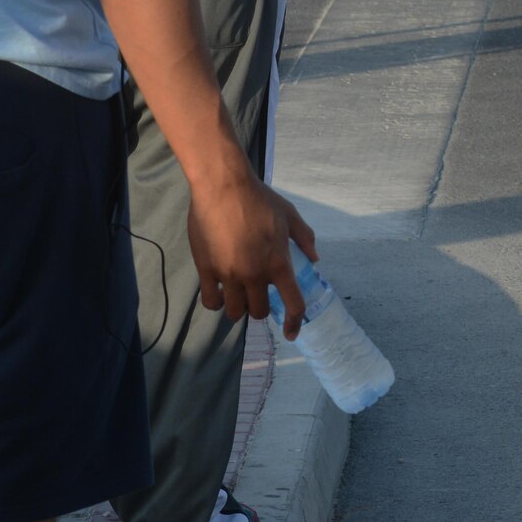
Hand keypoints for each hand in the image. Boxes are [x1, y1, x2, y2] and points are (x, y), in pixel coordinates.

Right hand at [187, 174, 319, 338]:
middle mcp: (255, 274)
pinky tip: (220, 293)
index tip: (291, 333)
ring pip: (235, 312)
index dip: (294, 322)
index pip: (292, 303)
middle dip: (261, 308)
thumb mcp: (290, 215)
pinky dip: (217, 302)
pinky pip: (211, 302)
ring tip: (239, 294)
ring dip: (239, 307)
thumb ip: (304, 238)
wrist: (223, 187)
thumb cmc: (260, 199)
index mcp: (279, 263)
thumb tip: (314, 259)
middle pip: (258, 312)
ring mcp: (229, 275)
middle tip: (259, 295)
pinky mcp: (206, 271)